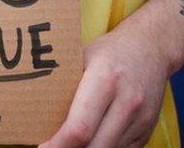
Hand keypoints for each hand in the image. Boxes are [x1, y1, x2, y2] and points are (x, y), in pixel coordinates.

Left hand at [40, 16, 173, 147]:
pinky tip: (89, 140)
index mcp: (104, 81)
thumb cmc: (109, 52)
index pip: (79, 128)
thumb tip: (32, 107)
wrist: (151, 47)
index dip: (58, 145)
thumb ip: (63, 84)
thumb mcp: (81, 58)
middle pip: (94, 147)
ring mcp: (140, 119)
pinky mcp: (146, 130)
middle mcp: (126, 103)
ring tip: (69, 143)